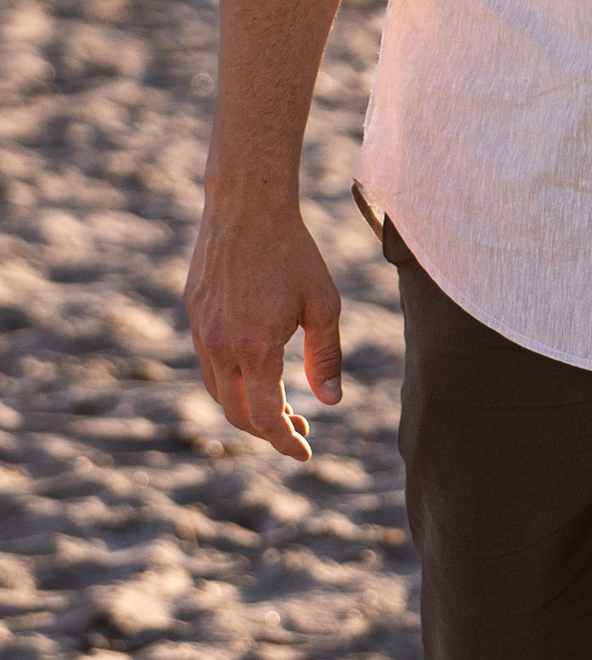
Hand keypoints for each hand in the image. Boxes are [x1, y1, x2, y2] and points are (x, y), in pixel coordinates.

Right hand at [185, 188, 342, 463]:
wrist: (246, 206)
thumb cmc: (294, 253)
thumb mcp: (323, 305)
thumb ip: (326, 357)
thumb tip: (330, 403)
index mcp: (253, 347)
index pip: (264, 416)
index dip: (285, 441)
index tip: (305, 453)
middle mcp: (218, 345)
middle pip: (235, 412)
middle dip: (267, 430)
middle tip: (300, 430)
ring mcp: (200, 330)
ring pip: (217, 390)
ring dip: (246, 408)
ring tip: (282, 407)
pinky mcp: (193, 314)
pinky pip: (208, 363)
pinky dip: (231, 381)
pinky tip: (258, 372)